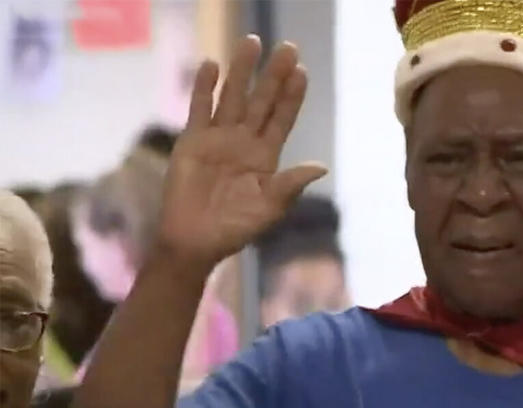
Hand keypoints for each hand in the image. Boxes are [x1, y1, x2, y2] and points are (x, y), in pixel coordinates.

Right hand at [156, 35, 326, 270]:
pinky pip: (200, 109)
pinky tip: (211, 65)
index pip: (282, 119)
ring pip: (233, 97)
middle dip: (273, 75)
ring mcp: (218, 138)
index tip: (302, 71)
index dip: (292, 96)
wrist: (196, 240)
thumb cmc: (235, 229)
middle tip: (287, 47)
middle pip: (262, 101)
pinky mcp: (192, 141)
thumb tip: (321, 166)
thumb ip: (291, 184)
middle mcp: (244, 141)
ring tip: (252, 42)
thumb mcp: (270, 208)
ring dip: (242, 71)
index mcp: (266, 156)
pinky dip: (204, 88)